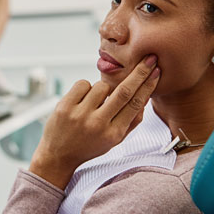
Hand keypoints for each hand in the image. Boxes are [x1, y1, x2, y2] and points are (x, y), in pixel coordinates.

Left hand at [30, 55, 159, 188]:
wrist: (58, 155)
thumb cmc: (89, 145)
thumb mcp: (114, 140)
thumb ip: (131, 121)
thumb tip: (146, 97)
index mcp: (113, 134)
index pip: (135, 105)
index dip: (147, 86)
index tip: (156, 71)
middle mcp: (98, 124)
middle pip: (123, 92)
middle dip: (139, 73)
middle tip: (149, 59)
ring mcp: (80, 115)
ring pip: (102, 86)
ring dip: (103, 88)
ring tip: (94, 103)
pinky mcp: (65, 106)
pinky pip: (83, 83)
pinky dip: (85, 88)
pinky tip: (82, 100)